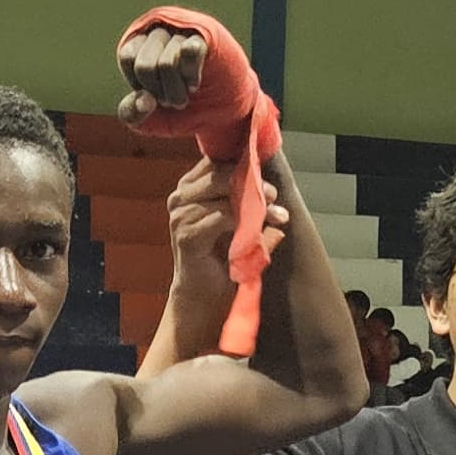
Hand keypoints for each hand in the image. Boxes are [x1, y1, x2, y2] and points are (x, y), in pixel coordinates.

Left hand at [116, 23, 207, 125]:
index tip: (153, 92)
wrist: (218, 115)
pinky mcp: (206, 38)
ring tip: (185, 95)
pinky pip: (190, 51)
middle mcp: (160, 32)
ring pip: (167, 64)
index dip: (140, 84)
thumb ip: (132, 114)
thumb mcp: (147, 119)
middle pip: (145, 66)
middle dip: (158, 93)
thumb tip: (145, 100)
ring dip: (176, 93)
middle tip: (170, 99)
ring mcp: (183, 33)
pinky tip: (193, 84)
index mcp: (140, 43)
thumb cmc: (177, 111)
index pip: (128, 57)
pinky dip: (190, 77)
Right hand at [161, 147, 283, 294]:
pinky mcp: (187, 235)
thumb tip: (274, 187)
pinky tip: (258, 230)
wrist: (203, 293)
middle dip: (253, 182)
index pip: (218, 161)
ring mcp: (181, 215)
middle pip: (221, 173)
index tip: (268, 180)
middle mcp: (180, 196)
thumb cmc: (222, 253)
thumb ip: (249, 200)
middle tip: (273, 195)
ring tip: (275, 215)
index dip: (246, 166)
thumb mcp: (238, 220)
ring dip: (254, 203)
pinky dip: (244, 221)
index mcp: (190, 186)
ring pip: (223, 193)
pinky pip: (221, 217)